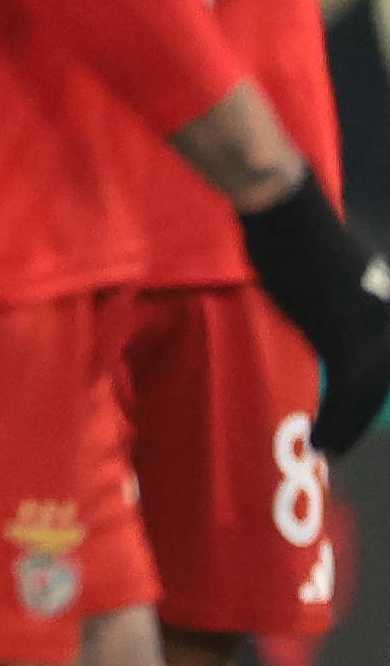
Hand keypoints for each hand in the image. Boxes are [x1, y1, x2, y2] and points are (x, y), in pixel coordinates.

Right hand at [240, 174, 389, 452]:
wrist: (286, 216)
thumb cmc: (297, 231)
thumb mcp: (330, 270)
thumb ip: (337, 300)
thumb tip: (325, 319)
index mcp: (389, 300)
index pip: (389, 363)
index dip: (376, 394)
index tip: (363, 414)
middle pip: (385, 382)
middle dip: (366, 417)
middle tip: (343, 442)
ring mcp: (374, 329)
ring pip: (370, 395)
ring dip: (349, 428)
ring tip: (330, 449)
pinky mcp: (347, 339)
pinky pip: (348, 394)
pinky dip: (336, 424)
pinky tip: (322, 440)